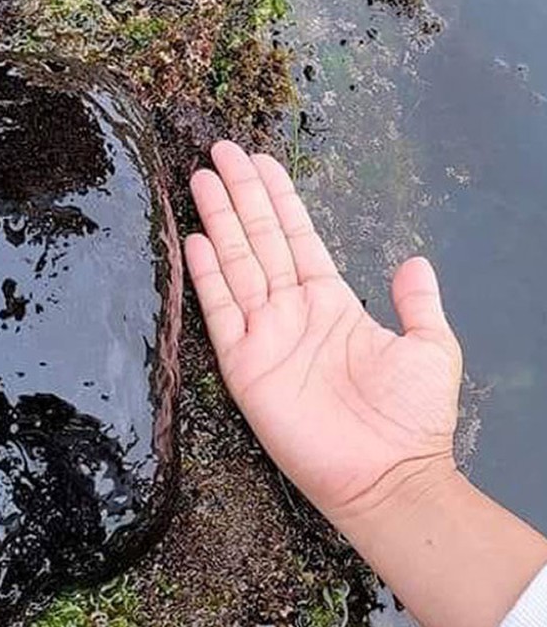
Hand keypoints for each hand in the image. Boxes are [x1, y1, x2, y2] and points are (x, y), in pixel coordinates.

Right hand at [185, 141, 462, 525]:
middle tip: (220, 151)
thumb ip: (417, 302)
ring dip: (220, 221)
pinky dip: (207, 277)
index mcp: (332, 302)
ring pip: (237, 265)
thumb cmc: (412, 418)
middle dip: (241, 194)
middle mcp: (292, 312)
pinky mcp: (245, 367)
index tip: (260, 160)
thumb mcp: (430, 346)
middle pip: (260, 240)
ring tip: (201, 178)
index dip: (279, 198)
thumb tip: (413, 261)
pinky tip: (195, 240)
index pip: (298, 237)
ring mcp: (265, 337)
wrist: (387, 475)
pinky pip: (221, 313)